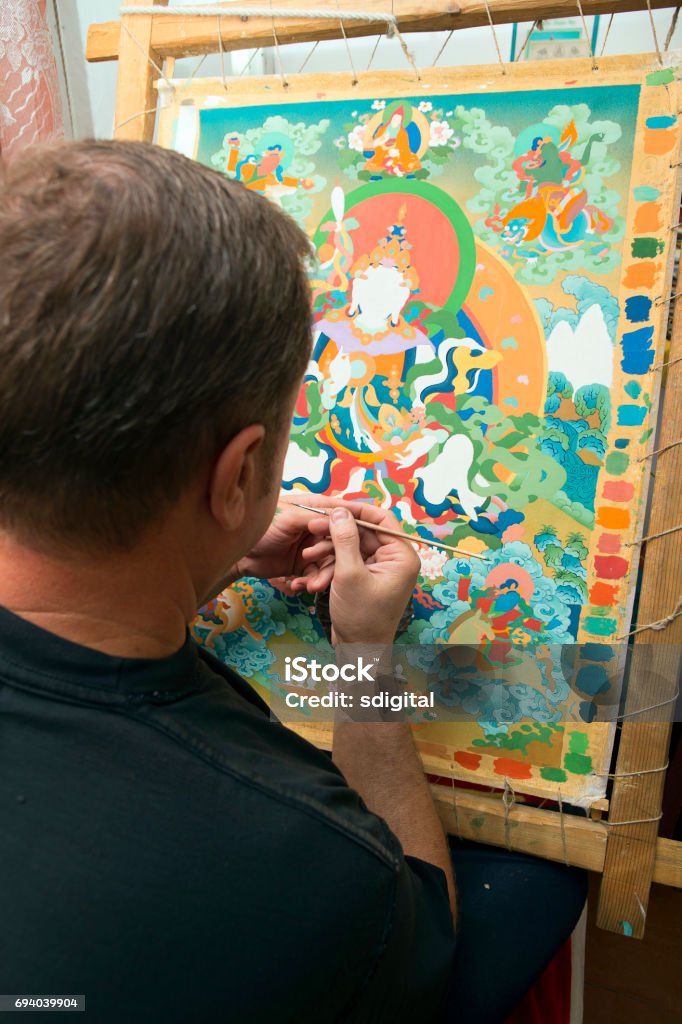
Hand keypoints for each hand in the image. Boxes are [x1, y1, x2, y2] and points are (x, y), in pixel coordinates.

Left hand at [234, 494, 349, 595]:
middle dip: (337, 558)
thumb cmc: (259, 527)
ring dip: (324, 575)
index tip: (370, 538)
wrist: (237, 554)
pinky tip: (299, 587)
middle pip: (342, 541)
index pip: (343, 513)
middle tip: (325, 570)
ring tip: (312, 586)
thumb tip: (341, 517)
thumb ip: (315, 517)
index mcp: (316, 508)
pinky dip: (312, 582)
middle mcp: (318, 526)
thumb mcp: (288, 518)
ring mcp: (313, 546)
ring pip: (332, 561)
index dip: (357, 524)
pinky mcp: (305, 564)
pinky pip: (318, 574)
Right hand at [308, 504, 419, 644]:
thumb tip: (340, 511)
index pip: (382, 519)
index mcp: (402, 556)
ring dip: (329, 550)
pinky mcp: (366, 577)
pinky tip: (315, 575)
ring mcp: (380, 569)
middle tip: (312, 528)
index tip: (332, 507)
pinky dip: (332, 565)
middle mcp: (395, 559)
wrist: (358, 651)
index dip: (356, 510)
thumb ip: (345, 539)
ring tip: (308, 557)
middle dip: (336, 532)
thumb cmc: (360, 617)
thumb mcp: (349, 574)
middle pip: (364, 531)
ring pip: (352, 546)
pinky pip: (348, 561)